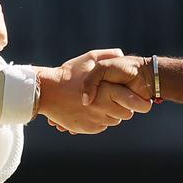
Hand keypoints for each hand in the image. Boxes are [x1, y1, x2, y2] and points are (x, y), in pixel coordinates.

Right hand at [37, 49, 151, 133]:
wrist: (47, 92)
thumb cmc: (69, 73)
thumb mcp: (90, 58)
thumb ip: (109, 55)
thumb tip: (122, 54)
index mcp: (107, 91)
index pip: (132, 101)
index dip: (134, 99)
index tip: (135, 95)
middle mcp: (103, 108)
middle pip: (125, 114)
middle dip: (123, 106)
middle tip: (115, 97)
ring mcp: (95, 120)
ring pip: (113, 121)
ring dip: (110, 113)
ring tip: (100, 101)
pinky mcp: (87, 128)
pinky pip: (101, 126)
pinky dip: (99, 119)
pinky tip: (90, 109)